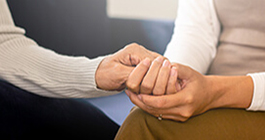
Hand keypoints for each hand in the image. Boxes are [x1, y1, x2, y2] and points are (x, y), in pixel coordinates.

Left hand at [95, 43, 160, 90]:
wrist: (99, 75)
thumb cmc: (105, 74)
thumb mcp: (118, 74)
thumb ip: (134, 74)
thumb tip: (149, 76)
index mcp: (135, 50)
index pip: (153, 62)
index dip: (152, 77)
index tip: (145, 88)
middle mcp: (141, 52)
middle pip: (159, 65)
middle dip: (154, 80)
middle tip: (145, 90)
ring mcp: (144, 58)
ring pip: (160, 70)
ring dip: (154, 81)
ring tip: (145, 89)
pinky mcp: (145, 66)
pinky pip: (157, 73)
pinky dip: (154, 81)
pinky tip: (149, 89)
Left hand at [126, 63, 253, 121]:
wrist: (211, 95)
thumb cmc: (199, 82)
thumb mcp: (190, 72)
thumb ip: (177, 68)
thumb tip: (163, 65)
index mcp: (186, 99)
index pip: (161, 102)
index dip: (147, 98)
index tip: (135, 91)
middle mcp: (182, 111)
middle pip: (156, 110)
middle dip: (140, 102)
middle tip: (128, 93)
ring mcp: (180, 116)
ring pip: (156, 114)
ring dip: (142, 105)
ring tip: (132, 95)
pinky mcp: (178, 118)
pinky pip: (160, 114)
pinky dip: (149, 108)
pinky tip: (141, 100)